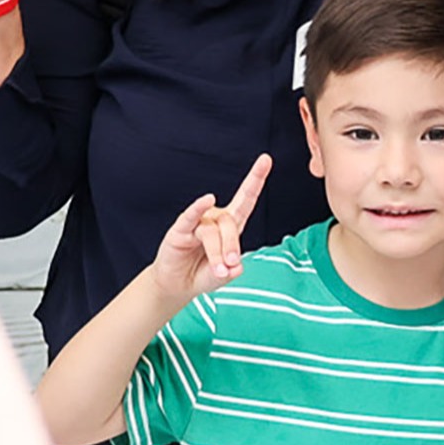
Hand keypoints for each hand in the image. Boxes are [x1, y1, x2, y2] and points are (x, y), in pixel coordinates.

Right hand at [147, 155, 270, 298]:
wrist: (177, 285)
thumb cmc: (202, 274)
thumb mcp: (221, 276)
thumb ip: (230, 272)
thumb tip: (236, 267)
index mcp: (230, 226)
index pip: (246, 199)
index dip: (255, 180)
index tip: (266, 159)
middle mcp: (215, 219)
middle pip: (230, 223)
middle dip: (231, 246)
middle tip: (229, 266)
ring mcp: (197, 223)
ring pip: (212, 231)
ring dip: (216, 252)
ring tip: (218, 271)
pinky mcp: (180, 229)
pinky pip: (191, 217)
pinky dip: (199, 207)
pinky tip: (206, 200)